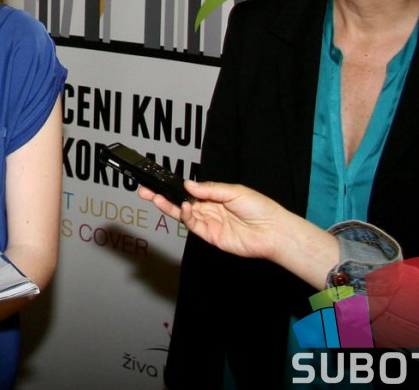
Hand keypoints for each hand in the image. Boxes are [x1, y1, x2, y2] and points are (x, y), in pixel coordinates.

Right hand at [137, 179, 288, 260]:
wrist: (274, 232)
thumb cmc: (261, 208)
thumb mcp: (235, 191)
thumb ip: (209, 189)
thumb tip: (188, 185)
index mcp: (215, 197)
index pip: (189, 191)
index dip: (174, 187)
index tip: (158, 181)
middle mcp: (210, 210)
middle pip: (180, 202)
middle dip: (162, 197)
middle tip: (144, 191)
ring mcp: (209, 223)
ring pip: (183, 214)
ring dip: (169, 206)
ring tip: (155, 197)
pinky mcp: (211, 236)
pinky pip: (193, 226)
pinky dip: (186, 216)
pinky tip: (183, 208)